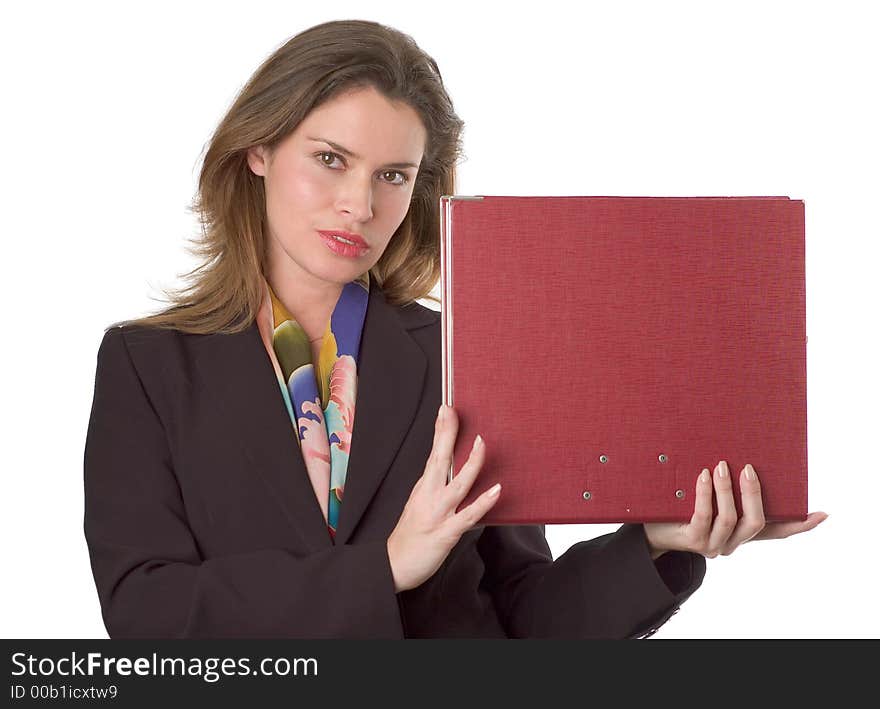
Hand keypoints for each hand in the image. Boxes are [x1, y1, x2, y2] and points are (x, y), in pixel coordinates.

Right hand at [386, 404, 500, 591]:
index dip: (440, 430)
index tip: (446, 408)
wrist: (394, 566)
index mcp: (423, 487)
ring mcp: (438, 514)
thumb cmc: (409, 536)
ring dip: (471, 463)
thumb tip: (453, 468)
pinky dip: (483, 502)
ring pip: (458, 484)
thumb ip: (435, 486)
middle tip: (453, 410)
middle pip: (439, 459)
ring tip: (482, 443)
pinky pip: (469, 515)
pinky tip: (497, 490)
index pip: (433, 453)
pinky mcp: (446, 533)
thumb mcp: (419, 504)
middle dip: (447, 434)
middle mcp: (429, 496)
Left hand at [643, 461, 828, 558]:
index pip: (775, 531)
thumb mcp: (708, 496)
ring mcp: (712, 544)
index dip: (798, 524)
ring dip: (727, 490)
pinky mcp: (692, 540)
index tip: (821, 514)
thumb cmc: (681, 505)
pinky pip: (703, 516)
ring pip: (730, 518)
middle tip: (747, 468)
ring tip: (721, 466)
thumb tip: (740, 455)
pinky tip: (703, 476)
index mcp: (740, 533)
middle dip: (754, 493)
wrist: (650, 527)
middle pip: (755, 522)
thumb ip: (727, 486)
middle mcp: (731, 542)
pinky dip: (705, 494)